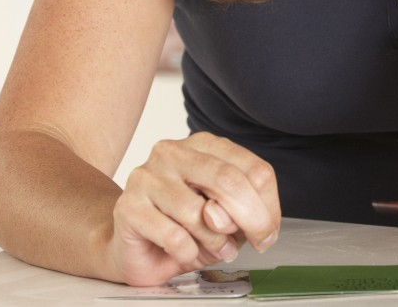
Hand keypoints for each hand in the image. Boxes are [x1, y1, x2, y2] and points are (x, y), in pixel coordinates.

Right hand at [108, 132, 280, 285]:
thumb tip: (236, 220)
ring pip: (199, 212)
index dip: (269, 205)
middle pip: (229, 180)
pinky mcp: (129, 205)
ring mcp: (147, 176)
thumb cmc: (183, 227)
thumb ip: (240, 213)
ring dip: (214, 241)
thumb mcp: (225, 217)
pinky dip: (187, 252)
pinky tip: (185, 252)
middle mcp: (174, 152)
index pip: (253, 168)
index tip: (268, 231)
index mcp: (204, 146)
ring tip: (211, 248)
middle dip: (250, 219)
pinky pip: (174, 235)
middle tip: (256, 241)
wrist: (135, 247)